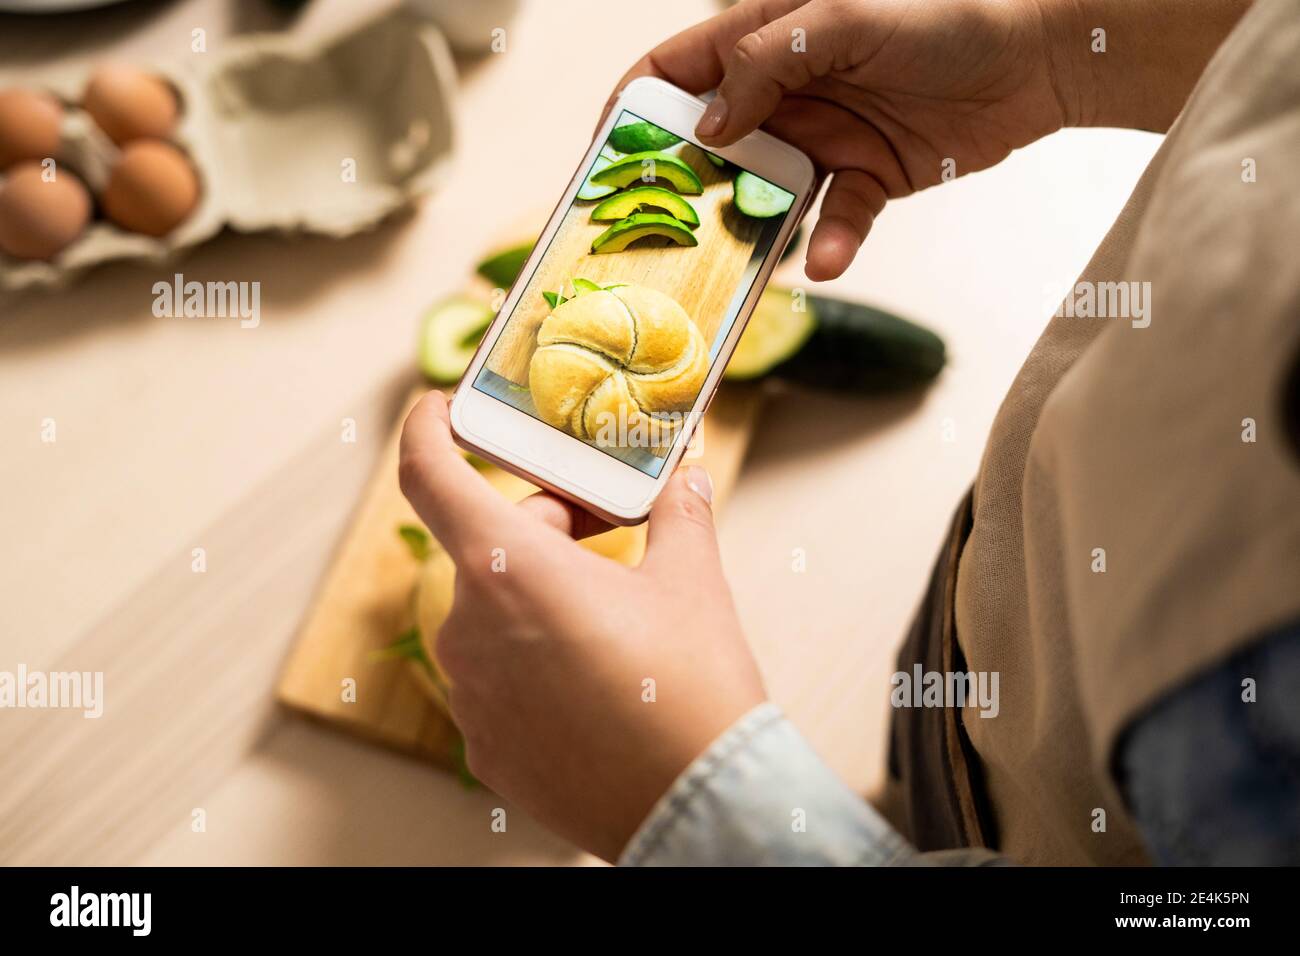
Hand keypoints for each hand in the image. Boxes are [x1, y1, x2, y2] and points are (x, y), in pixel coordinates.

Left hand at [398, 392, 766, 861]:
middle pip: (487, 545)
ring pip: (492, 612)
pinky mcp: (483, 745)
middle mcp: (470, 628)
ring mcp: (470, 693)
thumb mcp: (691, 581)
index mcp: (511, 567)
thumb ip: (678, 514)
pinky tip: (592, 680)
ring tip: (610, 620)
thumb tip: (684, 479)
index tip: (438, 409)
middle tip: (607, 536)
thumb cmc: (691, 688)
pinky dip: (533, 661)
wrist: (697, 804)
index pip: (429, 475)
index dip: (425, 430)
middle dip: (542, 528)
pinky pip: (497, 677)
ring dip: (537, 598)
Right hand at [605, 0, 1250, 280]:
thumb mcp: (842, 20)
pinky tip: (832, 259)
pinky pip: (834, 222)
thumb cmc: (947, 14)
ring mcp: (823, 138)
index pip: (675, 72)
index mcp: (764, 36)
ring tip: (735, 265)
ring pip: (763, 196)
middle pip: (709, 146)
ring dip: (750, 230)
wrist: (1044, 54)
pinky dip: (832, 244)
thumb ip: (766, 64)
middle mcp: (784, 91)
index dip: (631, 112)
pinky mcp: (867, 179)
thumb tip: (706, 127)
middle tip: (660, 235)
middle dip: (682, 189)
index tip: (603, 162)